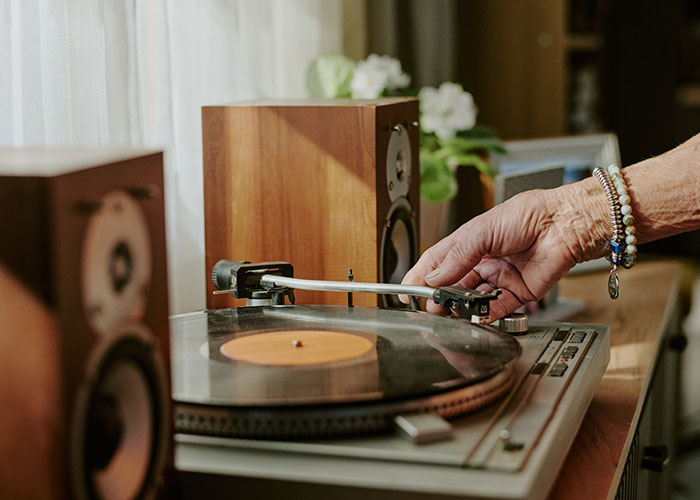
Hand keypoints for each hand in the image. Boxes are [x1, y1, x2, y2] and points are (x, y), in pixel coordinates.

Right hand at [403, 189, 585, 319]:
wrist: (565, 224)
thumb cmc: (529, 214)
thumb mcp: (481, 231)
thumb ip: (456, 257)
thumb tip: (434, 277)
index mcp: (471, 242)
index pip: (438, 262)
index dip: (421, 276)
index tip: (407, 291)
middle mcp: (484, 260)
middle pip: (453, 284)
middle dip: (440, 296)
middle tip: (430, 305)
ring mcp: (500, 277)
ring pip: (473, 299)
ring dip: (460, 307)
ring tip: (450, 310)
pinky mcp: (519, 292)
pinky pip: (497, 308)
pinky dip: (485, 314)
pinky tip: (476, 315)